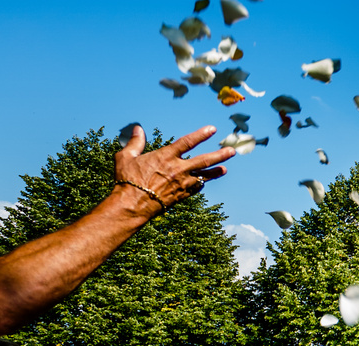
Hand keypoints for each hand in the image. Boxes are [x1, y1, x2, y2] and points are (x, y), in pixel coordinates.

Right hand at [115, 125, 234, 216]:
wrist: (132, 205)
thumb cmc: (127, 180)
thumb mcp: (126, 156)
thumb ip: (135, 142)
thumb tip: (138, 128)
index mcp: (165, 157)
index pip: (187, 142)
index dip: (201, 135)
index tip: (212, 130)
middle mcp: (177, 169)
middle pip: (204, 160)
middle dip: (219, 155)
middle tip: (232, 151)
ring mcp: (182, 184)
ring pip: (204, 176)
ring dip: (216, 171)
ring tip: (225, 168)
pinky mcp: (182, 195)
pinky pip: (196, 188)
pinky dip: (202, 183)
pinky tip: (206, 180)